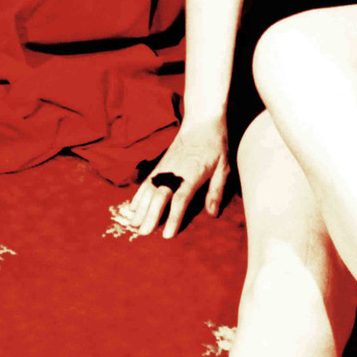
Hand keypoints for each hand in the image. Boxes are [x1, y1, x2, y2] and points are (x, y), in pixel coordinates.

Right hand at [126, 117, 230, 238]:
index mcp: (192, 173)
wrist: (201, 122)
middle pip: (160, 196)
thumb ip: (216, 191)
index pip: (181, 199)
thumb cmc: (215, 145)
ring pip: (149, 189)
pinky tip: (133, 207)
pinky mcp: (160, 165)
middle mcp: (175, 171)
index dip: (173, 217)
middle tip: (143, 233)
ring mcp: (165, 167)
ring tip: (133, 224)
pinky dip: (138, 195)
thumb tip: (212, 214)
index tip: (167, 234)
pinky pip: (147, 181)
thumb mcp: (223, 167)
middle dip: (151, 215)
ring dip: (141, 208)